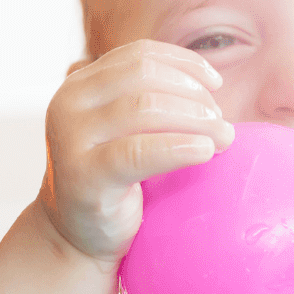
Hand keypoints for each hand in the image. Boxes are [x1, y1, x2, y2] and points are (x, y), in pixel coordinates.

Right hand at [41, 40, 231, 260]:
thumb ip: (152, 101)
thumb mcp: (125, 131)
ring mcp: (71, 138)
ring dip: (196, 118)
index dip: (184, 63)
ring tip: (224, 138)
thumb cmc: (114, 182)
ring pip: (145, 108)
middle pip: (145, 77)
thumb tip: (214, 86)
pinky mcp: (83, 175)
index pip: (139, 56)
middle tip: (222, 121)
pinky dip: (179, 147)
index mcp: (80, 86)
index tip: (216, 84)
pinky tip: (205, 151)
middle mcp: (69, 103)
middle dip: (193, 94)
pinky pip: (139, 152)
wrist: (77, 238)